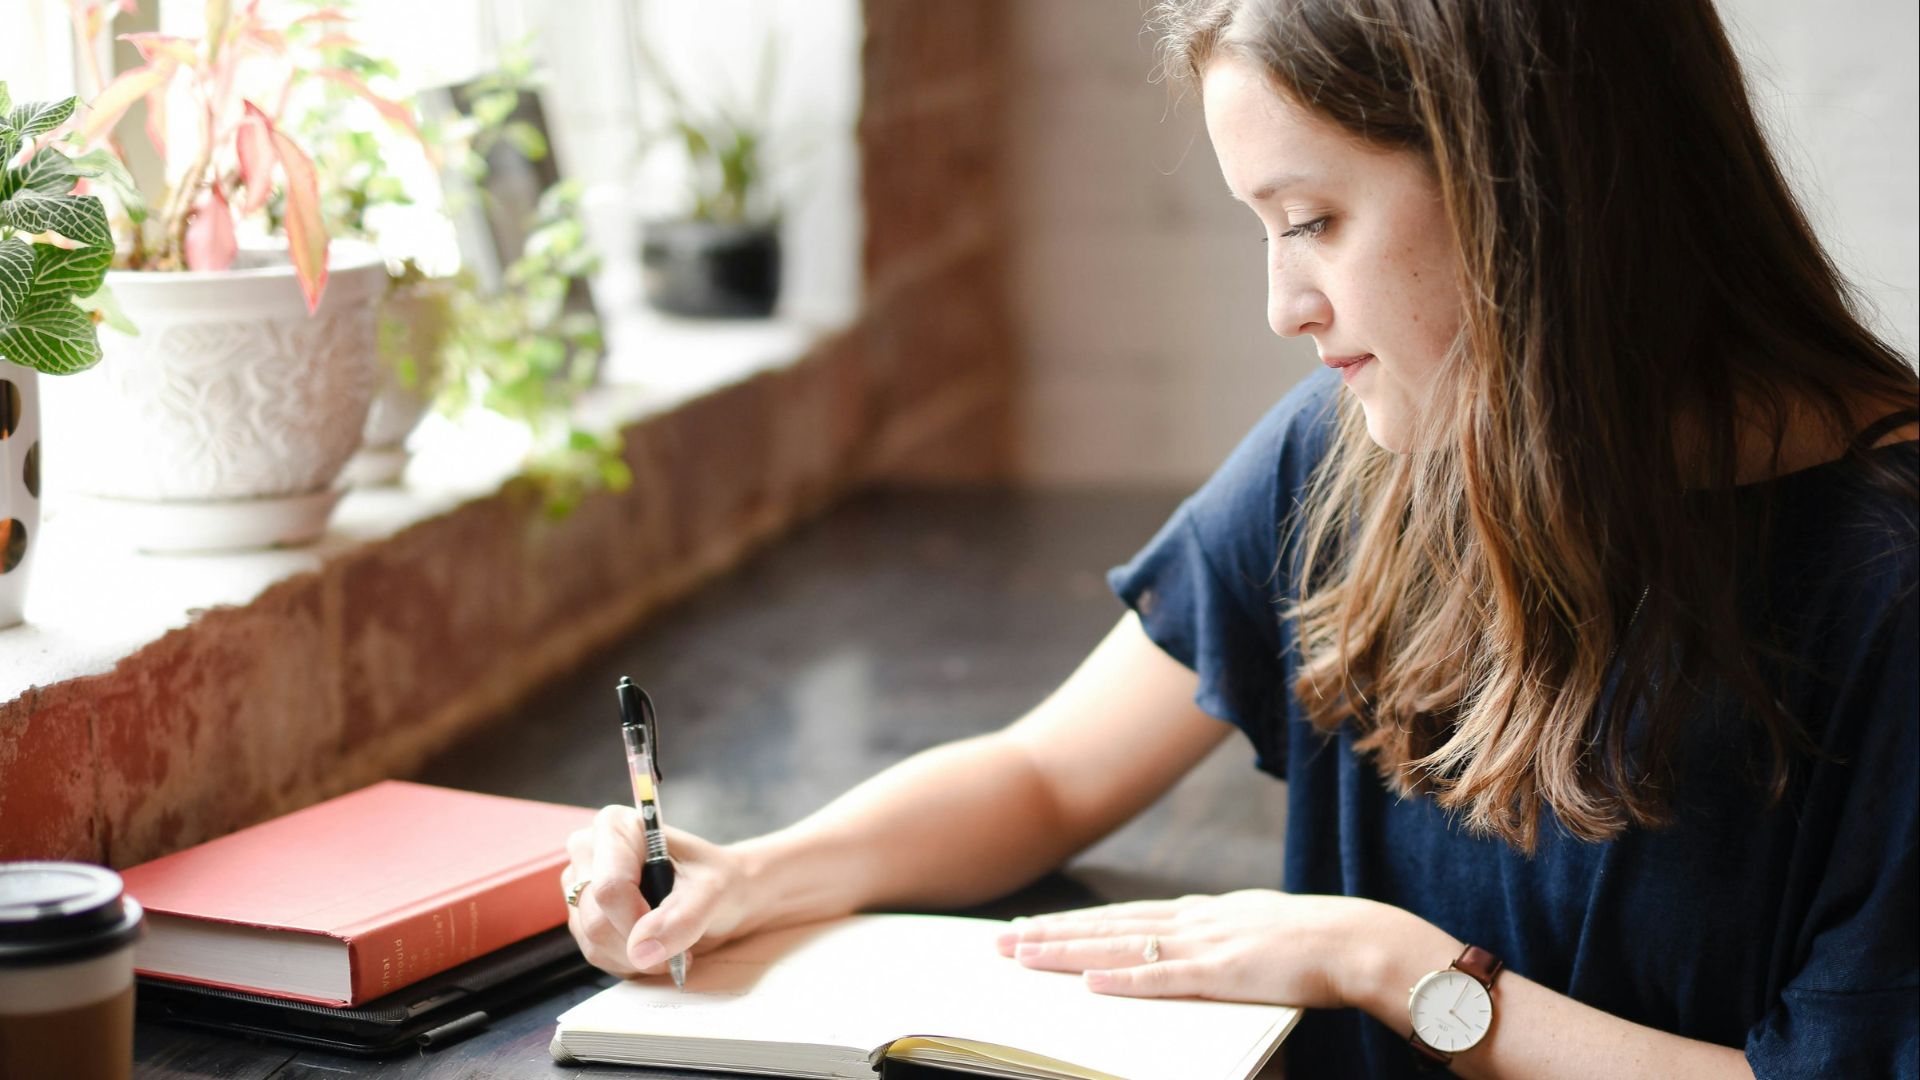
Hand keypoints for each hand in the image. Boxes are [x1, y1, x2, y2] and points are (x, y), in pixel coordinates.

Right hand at [562, 806, 754, 977]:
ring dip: (637, 957)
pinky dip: (630, 962)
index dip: (637, 920)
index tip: (671, 933)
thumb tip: (641, 949)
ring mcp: (581, 886)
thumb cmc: (719, 881)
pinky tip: (654, 946)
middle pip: (597, 920)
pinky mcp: (583, 917)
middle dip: (641, 944)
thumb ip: (682, 918)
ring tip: (671, 942)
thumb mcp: (714, 892)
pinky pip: (597, 954)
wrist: (725, 896)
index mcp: (616, 827)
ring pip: (594, 942)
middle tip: (680, 942)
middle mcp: (589, 852)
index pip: (609, 887)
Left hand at [994, 889, 1392, 1007]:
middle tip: (1001, 941)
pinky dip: (1123, 979)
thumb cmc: (1315, 943)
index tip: (1032, 927)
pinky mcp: (1222, 973)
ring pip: (1121, 946)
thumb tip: (1192, 949)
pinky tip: (1089, 981)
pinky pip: (1163, 978)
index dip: (1074, 922)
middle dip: (1051, 933)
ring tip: (1023, 955)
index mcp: (1201, 912)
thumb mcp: (1255, 931)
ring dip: (1069, 952)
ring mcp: (1205, 944)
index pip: (1122, 915)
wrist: (1357, 941)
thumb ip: (1219, 938)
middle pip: (1107, 925)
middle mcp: (1193, 921)